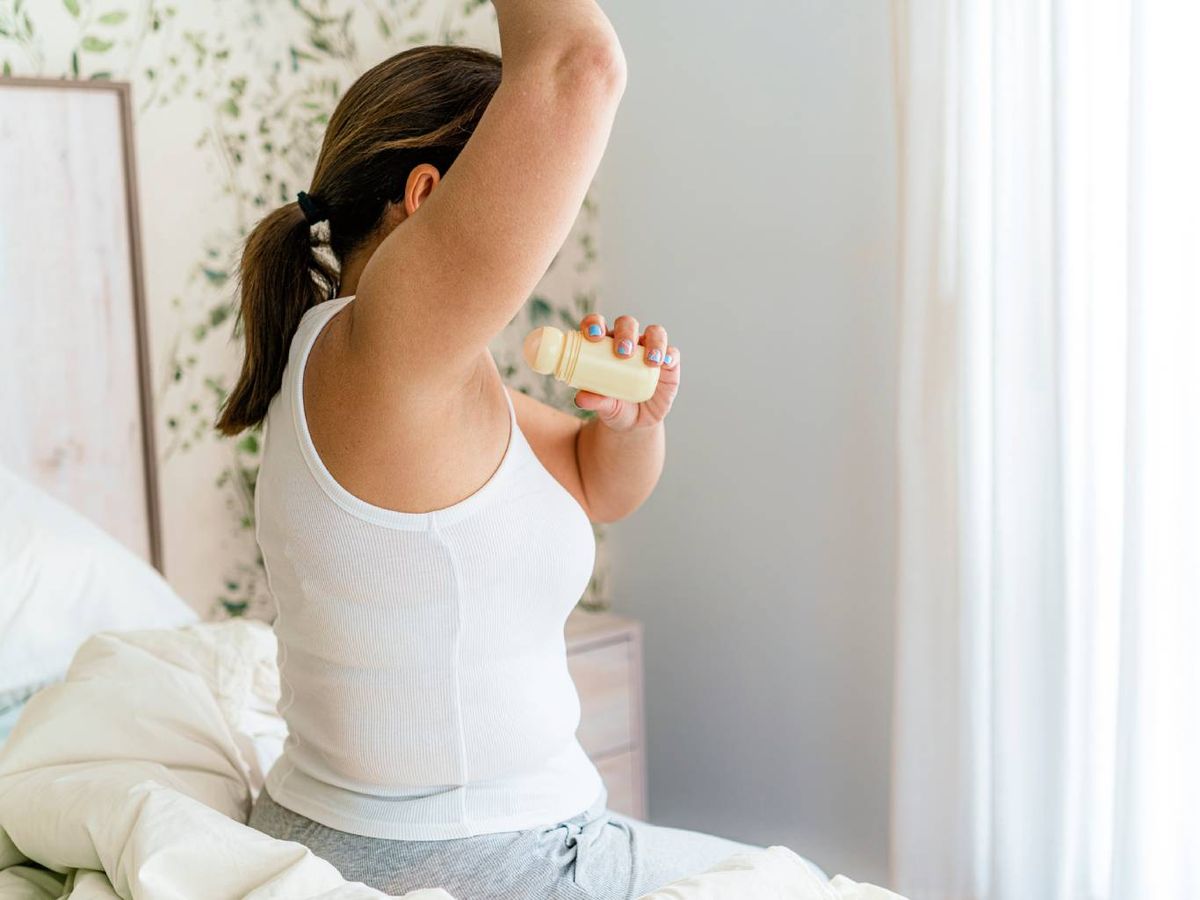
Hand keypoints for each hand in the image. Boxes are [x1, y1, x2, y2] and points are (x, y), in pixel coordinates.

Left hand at [572, 313, 680, 431]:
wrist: (636, 423)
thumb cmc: (615, 407)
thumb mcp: (604, 406)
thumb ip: (594, 401)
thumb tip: (581, 398)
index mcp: (604, 345)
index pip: (598, 325)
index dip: (595, 324)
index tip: (593, 336)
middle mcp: (629, 341)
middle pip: (627, 324)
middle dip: (625, 334)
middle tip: (622, 352)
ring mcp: (650, 350)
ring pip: (654, 332)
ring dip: (652, 342)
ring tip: (649, 361)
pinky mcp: (669, 364)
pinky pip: (672, 353)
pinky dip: (669, 355)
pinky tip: (666, 363)